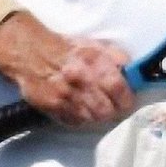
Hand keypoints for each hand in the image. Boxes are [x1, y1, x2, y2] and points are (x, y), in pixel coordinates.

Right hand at [0, 11, 134, 125]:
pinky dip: (82, 118)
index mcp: (93, 62)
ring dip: (98, 115)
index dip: (127, 97)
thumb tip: (133, 70)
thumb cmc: (68, 49)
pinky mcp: (52, 108)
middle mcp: (80, 81)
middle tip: (114, 106)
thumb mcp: (96, 45)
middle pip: (106, 110)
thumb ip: (117, 57)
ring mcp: (65, 97)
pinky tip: (81, 108)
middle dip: (114, 110)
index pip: (117, 87)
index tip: (128, 100)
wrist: (32, 53)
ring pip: (92, 119)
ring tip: (98, 107)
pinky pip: (75, 121)